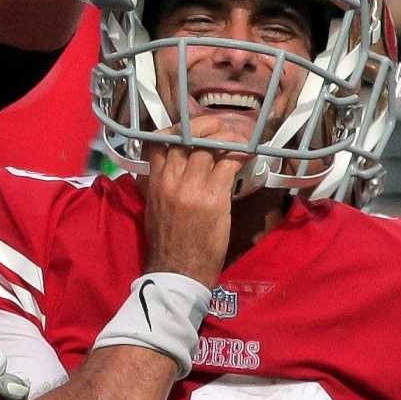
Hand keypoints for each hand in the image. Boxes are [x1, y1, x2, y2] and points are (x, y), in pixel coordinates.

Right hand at [142, 115, 243, 287]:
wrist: (178, 273)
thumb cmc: (169, 243)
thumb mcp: (156, 209)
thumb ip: (163, 184)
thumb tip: (176, 166)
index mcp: (154, 183)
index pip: (158, 142)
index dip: (176, 129)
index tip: (190, 128)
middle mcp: (170, 181)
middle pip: (185, 137)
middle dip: (205, 126)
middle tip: (220, 126)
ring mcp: (191, 189)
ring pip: (208, 147)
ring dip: (227, 138)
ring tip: (239, 139)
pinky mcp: (213, 199)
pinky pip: (228, 165)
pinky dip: (239, 155)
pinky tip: (247, 155)